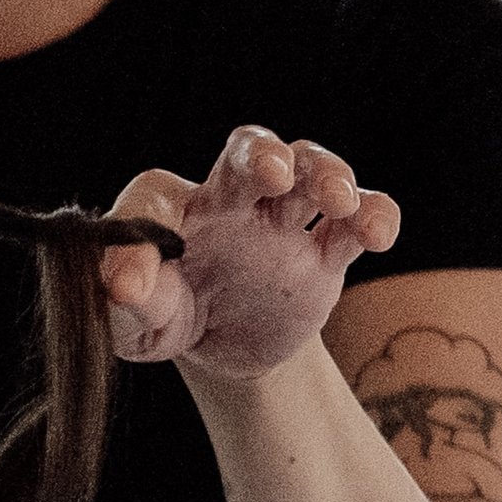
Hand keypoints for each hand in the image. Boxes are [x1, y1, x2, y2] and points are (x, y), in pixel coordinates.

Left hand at [97, 127, 400, 384]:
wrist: (222, 349)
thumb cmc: (165, 319)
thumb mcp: (134, 326)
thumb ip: (126, 303)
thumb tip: (125, 283)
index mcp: (169, 212)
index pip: (152, 197)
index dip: (141, 226)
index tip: (134, 283)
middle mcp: (228, 201)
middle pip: (247, 152)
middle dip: (262, 155)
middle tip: (274, 173)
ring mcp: (281, 221)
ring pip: (311, 170)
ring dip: (329, 175)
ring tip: (340, 202)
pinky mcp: (323, 252)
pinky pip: (357, 219)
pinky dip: (374, 215)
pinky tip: (376, 234)